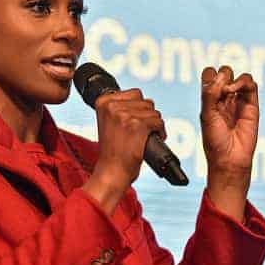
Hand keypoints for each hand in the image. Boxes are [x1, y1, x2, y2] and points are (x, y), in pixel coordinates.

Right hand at [82, 89, 165, 214]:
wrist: (111, 171)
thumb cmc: (113, 150)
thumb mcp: (109, 122)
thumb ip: (120, 107)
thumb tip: (144, 100)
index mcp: (103, 102)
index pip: (134, 93)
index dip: (139, 108)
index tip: (135, 122)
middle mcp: (112, 106)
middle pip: (146, 101)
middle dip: (148, 115)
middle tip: (142, 130)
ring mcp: (124, 115)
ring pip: (154, 111)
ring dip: (155, 124)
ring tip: (146, 135)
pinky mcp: (137, 126)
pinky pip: (158, 122)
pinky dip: (161, 131)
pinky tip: (153, 139)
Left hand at [200, 66, 258, 221]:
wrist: (230, 157)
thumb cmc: (214, 139)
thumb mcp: (206, 115)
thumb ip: (210, 94)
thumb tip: (222, 77)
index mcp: (209, 99)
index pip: (209, 75)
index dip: (210, 76)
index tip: (209, 88)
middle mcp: (223, 98)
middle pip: (224, 72)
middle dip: (222, 75)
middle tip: (220, 91)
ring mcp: (238, 101)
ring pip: (238, 76)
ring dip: (233, 78)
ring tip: (229, 91)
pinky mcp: (252, 105)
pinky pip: (251, 85)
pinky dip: (245, 81)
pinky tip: (237, 90)